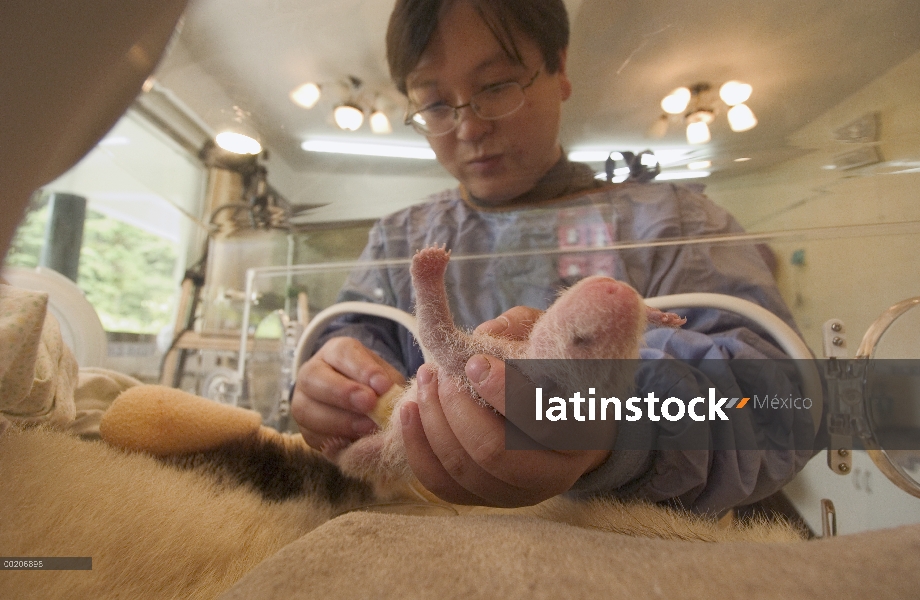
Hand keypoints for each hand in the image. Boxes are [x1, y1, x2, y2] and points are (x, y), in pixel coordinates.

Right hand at [291, 337, 404, 451]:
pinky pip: (311, 436)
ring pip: (306, 409)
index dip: (363, 369)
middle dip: (343, 392)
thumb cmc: (376, 388)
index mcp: (335, 352)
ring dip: (339, 421)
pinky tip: (354, 442)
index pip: (343, 353)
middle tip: (370, 404)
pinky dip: (333, 441)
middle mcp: (312, 372)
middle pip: (314, 378)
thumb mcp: (386, 380)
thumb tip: (391, 398)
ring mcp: (302, 400)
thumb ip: (389, 387)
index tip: (383, 386)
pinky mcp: (303, 429)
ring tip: (367, 427)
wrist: (361, 411)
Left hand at [399, 306, 611, 506]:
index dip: (502, 393)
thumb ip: (522, 332)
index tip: (474, 363)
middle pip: (493, 453)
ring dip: (433, 421)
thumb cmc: (558, 376)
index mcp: (580, 436)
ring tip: (425, 380)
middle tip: (440, 372)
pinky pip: (441, 484)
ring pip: (462, 469)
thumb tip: (483, 333)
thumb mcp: (551, 345)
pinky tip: (410, 411)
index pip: (541, 424)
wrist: (568, 423)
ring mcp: (517, 495)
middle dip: (456, 408)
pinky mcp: (485, 501)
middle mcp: (553, 475)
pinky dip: (418, 447)